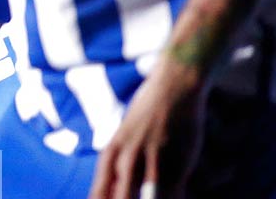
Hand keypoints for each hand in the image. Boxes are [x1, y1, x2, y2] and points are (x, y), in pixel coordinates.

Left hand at [89, 68, 205, 198]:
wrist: (172, 87)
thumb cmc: (149, 113)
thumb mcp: (126, 138)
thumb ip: (121, 164)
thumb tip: (114, 187)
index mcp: (111, 154)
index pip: (99, 192)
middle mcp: (126, 159)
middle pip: (119, 198)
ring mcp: (151, 161)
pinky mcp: (175, 162)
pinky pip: (171, 195)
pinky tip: (171, 198)